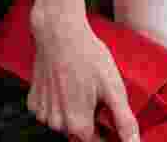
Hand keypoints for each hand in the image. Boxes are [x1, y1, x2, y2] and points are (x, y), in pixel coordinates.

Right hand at [28, 8, 137, 141]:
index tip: (110, 114)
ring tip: (83, 83)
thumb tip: (133, 141)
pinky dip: (60, 100)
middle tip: (97, 92)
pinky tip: (68, 82)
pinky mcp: (34, 102)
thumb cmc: (88, 57)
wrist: (60, 35)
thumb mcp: (114, 87)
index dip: (108, 131)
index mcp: (77, 124)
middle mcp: (56, 124)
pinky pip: (51, 109)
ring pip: (64, 120)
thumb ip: (124, 119)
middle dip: (92, 117)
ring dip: (75, 109)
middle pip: (80, 131)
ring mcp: (42, 114)